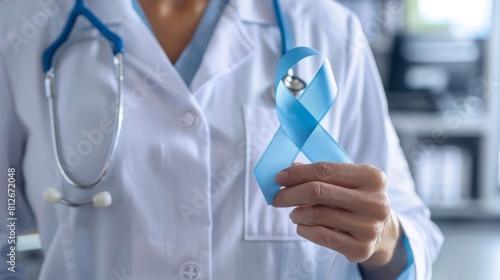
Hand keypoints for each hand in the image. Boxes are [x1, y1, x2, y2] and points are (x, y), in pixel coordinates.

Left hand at [273, 162, 401, 265]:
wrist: (382, 231)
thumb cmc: (356, 199)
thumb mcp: (346, 180)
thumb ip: (319, 173)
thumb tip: (288, 172)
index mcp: (372, 177)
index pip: (325, 170)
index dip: (298, 173)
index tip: (279, 178)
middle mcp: (374, 201)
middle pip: (318, 191)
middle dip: (291, 194)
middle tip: (278, 197)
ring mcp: (370, 226)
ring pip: (317, 215)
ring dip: (297, 214)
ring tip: (295, 213)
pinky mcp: (362, 248)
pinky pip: (322, 236)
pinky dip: (304, 229)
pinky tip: (302, 226)